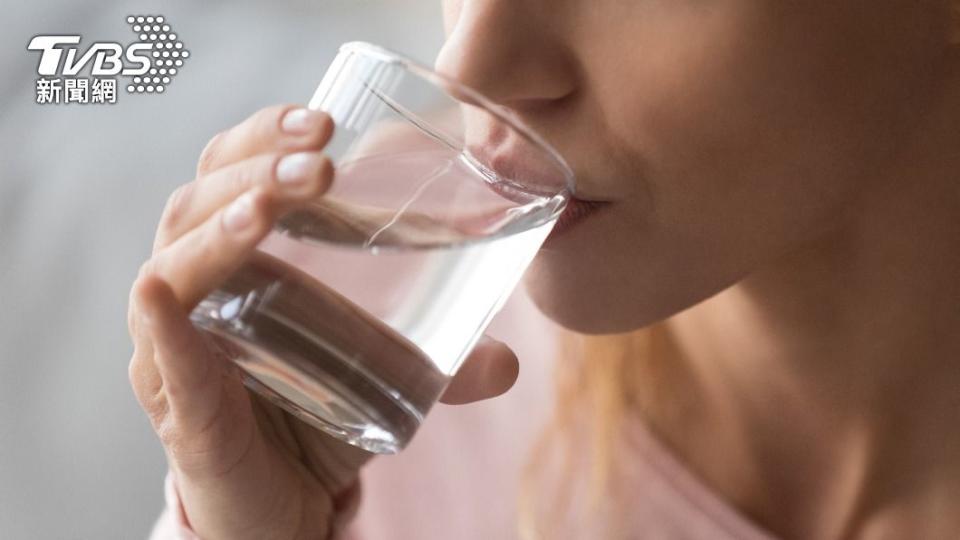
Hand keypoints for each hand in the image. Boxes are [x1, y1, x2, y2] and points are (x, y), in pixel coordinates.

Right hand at [127, 104, 519, 539]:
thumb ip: (443, 365)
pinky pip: (162, 359)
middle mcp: (196, 292)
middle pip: (199, 201)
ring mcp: (177, 349)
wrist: (281, 507)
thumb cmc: (314, 417)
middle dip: (256, 167)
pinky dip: (163, 326)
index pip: (232, 171)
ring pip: (173, 264)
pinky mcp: (181, 409)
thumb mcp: (382, 376)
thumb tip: (509, 362)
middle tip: (318, 155)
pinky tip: (165, 296)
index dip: (266, 136)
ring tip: (270, 205)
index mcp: (238, 260)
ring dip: (220, 226)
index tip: (325, 120)